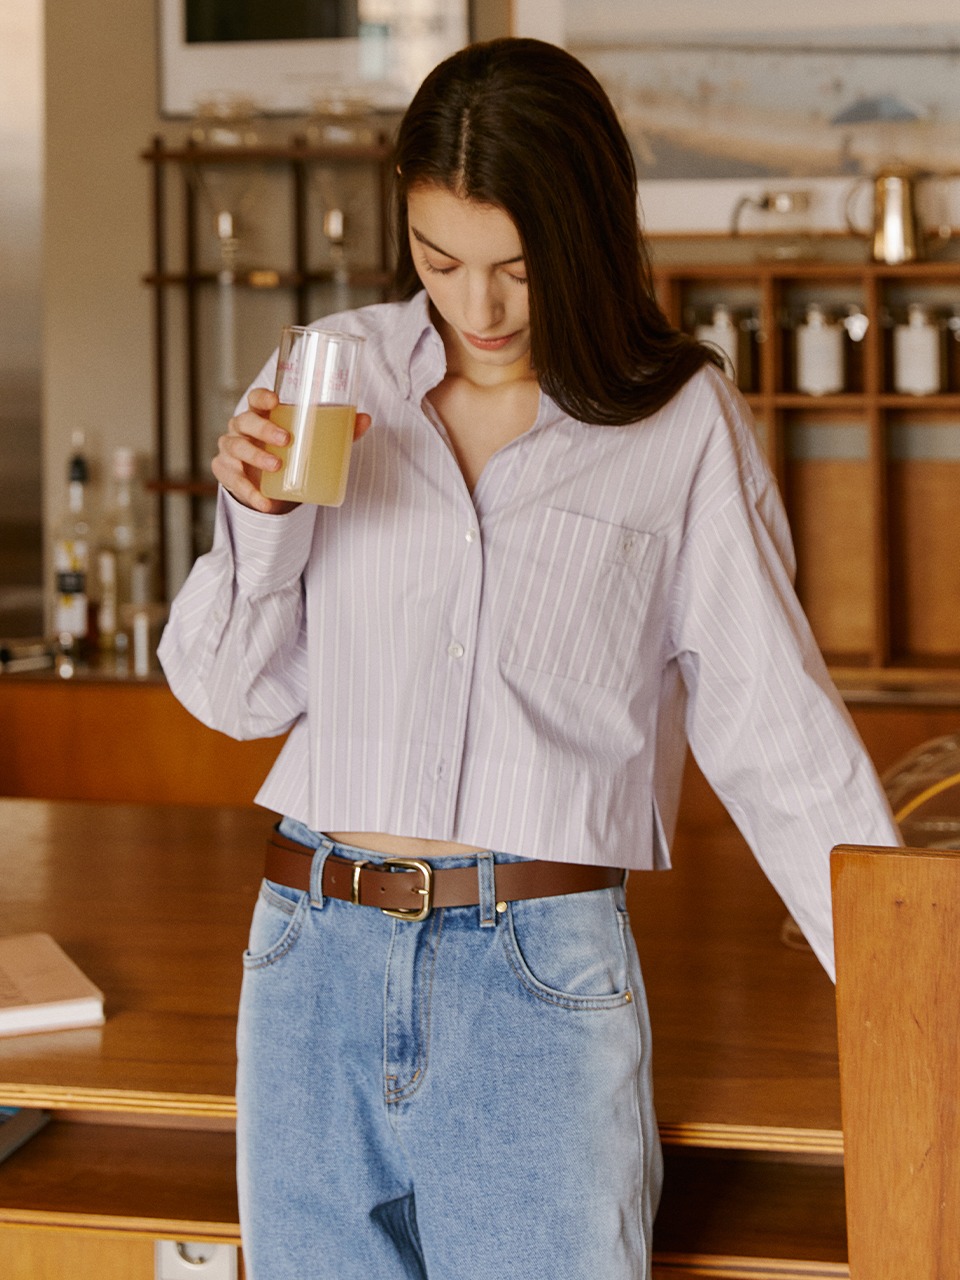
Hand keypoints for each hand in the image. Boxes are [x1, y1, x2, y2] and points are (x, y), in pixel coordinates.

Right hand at [213, 387, 371, 513]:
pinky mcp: (226, 472)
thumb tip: (365, 419)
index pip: (255, 399)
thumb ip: (337, 430)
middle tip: (285, 440)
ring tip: (277, 466)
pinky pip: (233, 481)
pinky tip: (264, 502)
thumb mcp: (312, 441)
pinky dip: (249, 492)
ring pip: (236, 448)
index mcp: (261, 415)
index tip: (275, 401)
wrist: (268, 484)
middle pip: (245, 421)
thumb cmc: (287, 453)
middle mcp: (241, 429)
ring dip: (255, 457)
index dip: (262, 397)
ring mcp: (231, 450)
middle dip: (263, 429)